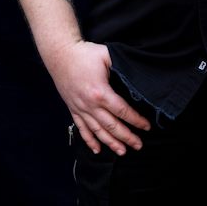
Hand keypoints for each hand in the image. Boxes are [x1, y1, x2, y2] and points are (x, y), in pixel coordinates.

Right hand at [46, 40, 150, 154]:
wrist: (60, 55)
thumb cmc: (84, 54)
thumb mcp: (106, 55)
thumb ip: (121, 65)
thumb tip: (135, 74)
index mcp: (100, 92)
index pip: (122, 111)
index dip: (136, 120)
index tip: (146, 126)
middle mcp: (89, 105)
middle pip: (111, 126)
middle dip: (127, 137)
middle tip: (139, 145)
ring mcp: (80, 109)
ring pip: (97, 131)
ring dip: (110, 143)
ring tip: (122, 151)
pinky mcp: (73, 109)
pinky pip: (81, 128)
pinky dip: (89, 140)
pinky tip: (96, 150)